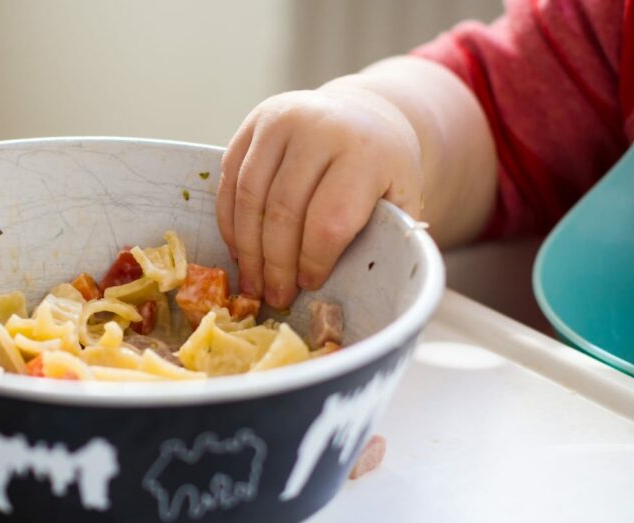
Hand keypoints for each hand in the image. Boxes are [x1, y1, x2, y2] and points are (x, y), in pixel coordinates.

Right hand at [216, 76, 422, 308]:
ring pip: (250, 198)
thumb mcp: (402, 195)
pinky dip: (230, 221)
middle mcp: (318, 128)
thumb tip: (375, 285)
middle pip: (283, 212)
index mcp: (363, 151)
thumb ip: (391, 234)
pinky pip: (231, 180)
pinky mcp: (253, 122)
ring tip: (253, 282)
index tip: (309, 285)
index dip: (314, 261)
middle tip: (274, 297)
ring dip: (247, 249)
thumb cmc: (381, 167)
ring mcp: (280, 120)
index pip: (328, 221)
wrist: (362, 113)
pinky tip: (239, 249)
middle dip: (276, 265)